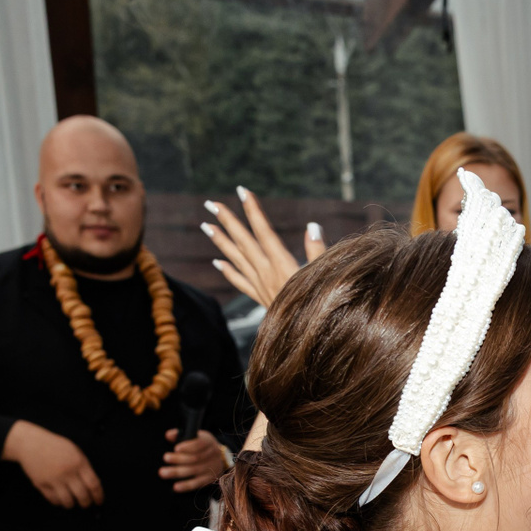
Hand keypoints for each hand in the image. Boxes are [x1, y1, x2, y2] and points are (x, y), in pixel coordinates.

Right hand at [4, 420, 102, 507]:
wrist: (30, 443)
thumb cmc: (54, 446)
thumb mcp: (75, 451)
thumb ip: (84, 467)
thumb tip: (93, 486)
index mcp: (78, 463)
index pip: (94, 484)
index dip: (98, 496)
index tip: (99, 501)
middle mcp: (67, 472)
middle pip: (82, 496)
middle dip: (86, 503)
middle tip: (86, 504)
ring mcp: (53, 479)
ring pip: (68, 501)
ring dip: (71, 504)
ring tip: (72, 501)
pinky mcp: (41, 484)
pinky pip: (53, 499)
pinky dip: (58, 502)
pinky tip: (60, 498)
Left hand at [161, 429, 226, 491]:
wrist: (221, 458)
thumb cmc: (201, 445)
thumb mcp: (195, 436)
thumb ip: (181, 435)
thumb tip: (168, 435)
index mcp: (208, 441)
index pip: (200, 443)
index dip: (188, 446)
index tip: (176, 448)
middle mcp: (212, 454)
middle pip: (195, 458)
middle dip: (179, 458)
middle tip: (165, 458)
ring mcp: (211, 468)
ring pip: (194, 470)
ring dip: (178, 472)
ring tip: (163, 472)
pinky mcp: (209, 479)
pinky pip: (197, 483)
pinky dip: (186, 485)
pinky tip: (176, 487)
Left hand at [201, 187, 322, 308]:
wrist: (308, 340)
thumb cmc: (321, 306)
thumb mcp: (325, 276)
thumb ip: (317, 251)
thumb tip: (312, 226)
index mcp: (281, 263)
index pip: (263, 230)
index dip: (253, 209)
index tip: (242, 191)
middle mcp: (266, 272)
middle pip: (243, 241)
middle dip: (227, 221)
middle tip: (211, 203)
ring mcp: (260, 285)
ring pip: (236, 259)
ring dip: (220, 241)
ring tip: (205, 226)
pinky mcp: (260, 298)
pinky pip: (240, 282)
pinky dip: (228, 271)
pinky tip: (217, 262)